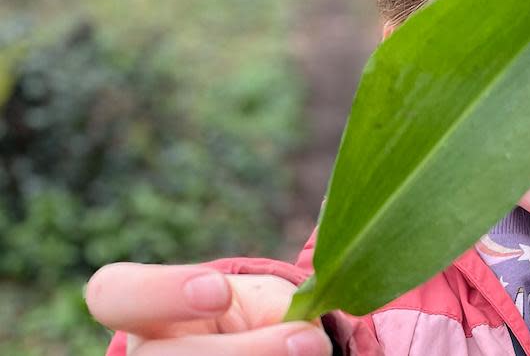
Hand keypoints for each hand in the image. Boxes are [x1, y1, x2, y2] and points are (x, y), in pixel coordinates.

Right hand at [85, 262, 331, 355]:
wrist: (270, 355)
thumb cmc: (260, 323)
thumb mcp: (267, 303)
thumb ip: (275, 310)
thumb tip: (300, 339)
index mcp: (147, 315)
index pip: (114, 294)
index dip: (158, 293)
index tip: (218, 292)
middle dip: (239, 354)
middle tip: (304, 343)